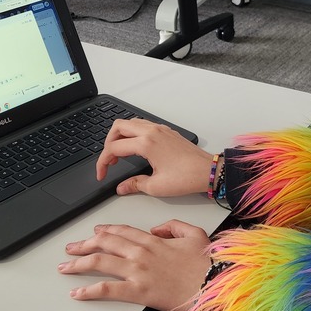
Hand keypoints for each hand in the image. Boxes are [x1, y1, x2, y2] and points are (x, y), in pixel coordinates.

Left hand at [59, 221, 211, 310]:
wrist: (213, 284)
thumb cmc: (207, 264)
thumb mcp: (195, 234)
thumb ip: (174, 226)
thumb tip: (157, 229)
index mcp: (153, 240)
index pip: (121, 231)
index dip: (105, 230)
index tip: (95, 232)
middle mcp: (141, 253)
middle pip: (105, 244)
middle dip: (84, 245)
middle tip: (71, 249)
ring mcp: (137, 272)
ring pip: (100, 263)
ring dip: (78, 264)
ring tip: (65, 267)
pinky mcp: (138, 292)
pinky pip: (107, 290)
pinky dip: (89, 291)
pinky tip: (77, 293)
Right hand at [96, 118, 214, 197]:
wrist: (208, 171)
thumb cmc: (187, 177)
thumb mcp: (156, 186)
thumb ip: (134, 185)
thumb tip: (121, 187)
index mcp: (146, 143)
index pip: (114, 148)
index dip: (102, 162)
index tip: (102, 174)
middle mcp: (152, 132)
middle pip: (118, 127)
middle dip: (107, 143)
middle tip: (108, 160)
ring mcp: (160, 129)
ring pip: (131, 123)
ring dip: (120, 136)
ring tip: (118, 154)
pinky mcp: (167, 131)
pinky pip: (143, 125)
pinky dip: (133, 133)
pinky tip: (134, 148)